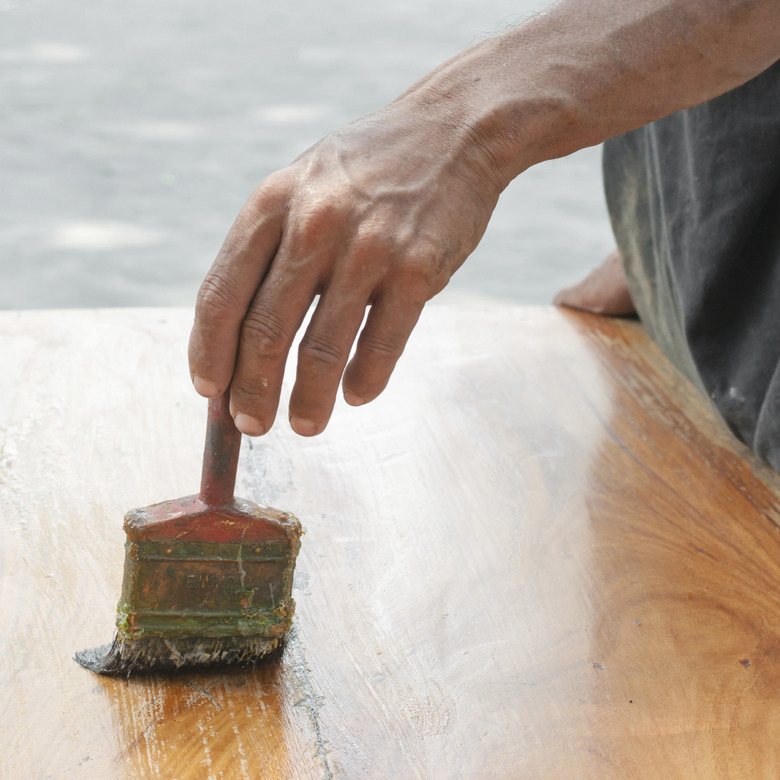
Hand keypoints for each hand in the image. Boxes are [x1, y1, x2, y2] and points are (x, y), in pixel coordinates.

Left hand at [188, 97, 501, 435]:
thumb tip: (239, 333)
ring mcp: (369, 248)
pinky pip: (381, 345)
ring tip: (303, 426)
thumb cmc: (368, 169)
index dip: (209, 352)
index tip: (208, 390)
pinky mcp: (420, 270)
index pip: (221, 294)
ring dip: (307, 401)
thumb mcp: (302, 184)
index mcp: (272, 203)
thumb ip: (270, 246)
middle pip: (265, 331)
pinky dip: (364, 381)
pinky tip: (355, 395)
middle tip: (250, 426)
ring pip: (321, 349)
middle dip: (251, 392)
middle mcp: (314, 225)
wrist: (453, 131)